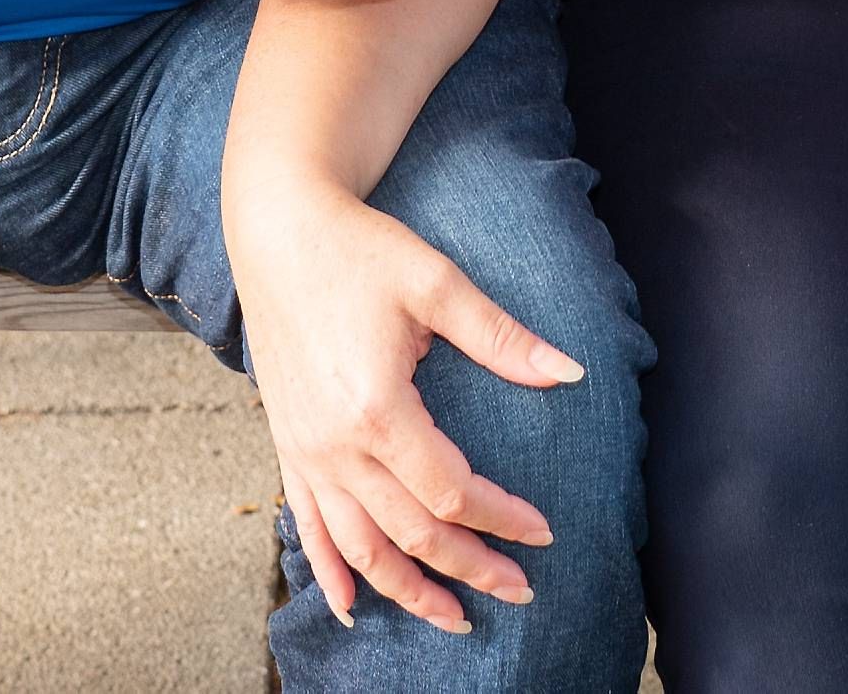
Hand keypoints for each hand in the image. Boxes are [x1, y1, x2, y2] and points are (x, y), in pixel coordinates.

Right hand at [227, 174, 580, 631]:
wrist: (278, 229)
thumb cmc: (359, 249)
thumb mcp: (437, 284)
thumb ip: (502, 338)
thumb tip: (569, 373)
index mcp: (377, 408)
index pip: (450, 493)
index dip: (501, 519)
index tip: (544, 530)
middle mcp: (335, 443)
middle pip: (409, 533)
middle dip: (469, 569)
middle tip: (519, 591)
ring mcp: (305, 450)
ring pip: (358, 546)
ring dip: (405, 591)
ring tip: (453, 618)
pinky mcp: (287, 444)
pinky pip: (307, 524)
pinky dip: (329, 571)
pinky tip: (348, 605)